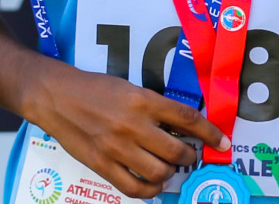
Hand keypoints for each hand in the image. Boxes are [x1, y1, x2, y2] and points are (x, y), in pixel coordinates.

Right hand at [28, 64, 229, 198]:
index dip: (210, 133)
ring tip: (168, 167)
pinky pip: (134, 188)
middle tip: (187, 154)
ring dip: (171, 172)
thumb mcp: (129, 88)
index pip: (187, 118)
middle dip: (189, 156)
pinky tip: (153, 183)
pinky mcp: (102, 165)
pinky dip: (150, 190)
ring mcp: (117, 147)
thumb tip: (181, 128)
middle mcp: (133, 124)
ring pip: (160, 171)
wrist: (56, 96)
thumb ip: (154, 107)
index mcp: (142, 99)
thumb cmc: (94, 89)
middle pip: (177, 150)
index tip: (223, 142)